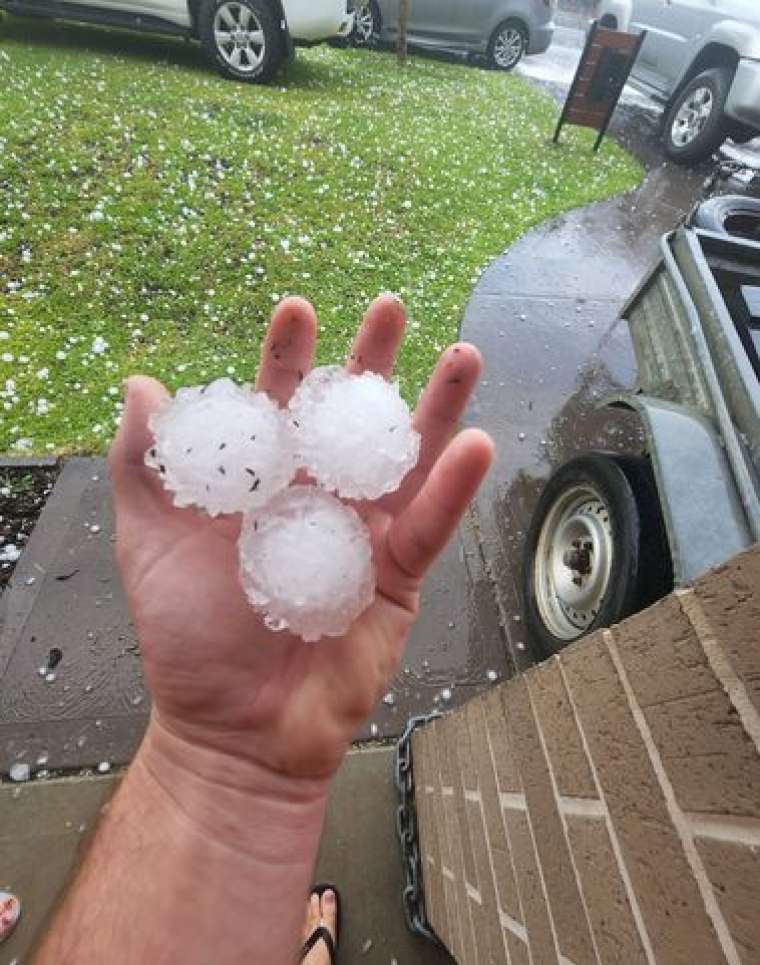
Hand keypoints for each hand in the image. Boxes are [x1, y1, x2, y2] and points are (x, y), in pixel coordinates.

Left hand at [109, 295, 492, 783]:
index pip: (278, 405)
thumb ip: (148, 468)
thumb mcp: (152, 546)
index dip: (289, 358)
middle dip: (373, 363)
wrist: (238, 728)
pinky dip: (453, 488)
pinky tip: (474, 443)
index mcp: (262, 482)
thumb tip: (140, 386)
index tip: (298, 310)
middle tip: (391, 310)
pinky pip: (430, 525)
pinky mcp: (399, 575)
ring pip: (404, 459)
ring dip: (436, 408)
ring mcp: (363, 533)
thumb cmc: (190, 639)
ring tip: (463, 354)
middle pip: (351, 417)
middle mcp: (318, 495)